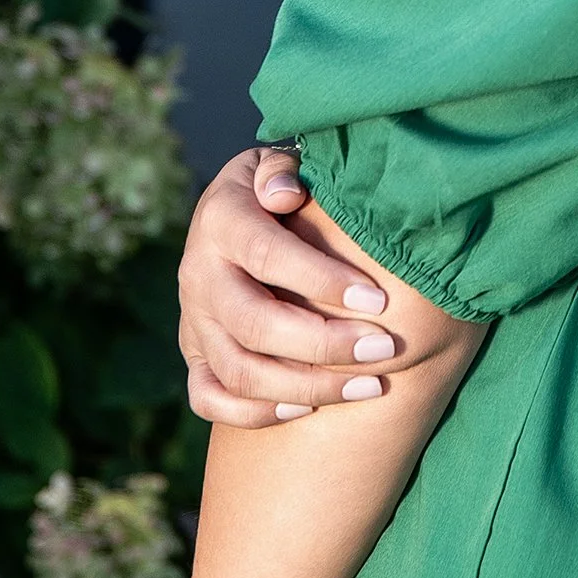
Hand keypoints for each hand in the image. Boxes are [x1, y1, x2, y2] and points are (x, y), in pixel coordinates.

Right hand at [177, 147, 400, 427]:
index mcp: (220, 219)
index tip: (379, 300)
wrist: (238, 215)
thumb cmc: (282, 189)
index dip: (322, 280)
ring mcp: (193, 320)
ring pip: (239, 371)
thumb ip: (283, 172)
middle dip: (324, 344)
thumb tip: (286, 195)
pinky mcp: (195, 355)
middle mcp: (198, 273)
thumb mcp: (279, 164)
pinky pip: (211, 399)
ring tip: (369, 385)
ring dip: (307, 386)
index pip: (267, 256)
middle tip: (384, 349)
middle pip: (254, 324)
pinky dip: (257, 413)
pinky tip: (311, 408)